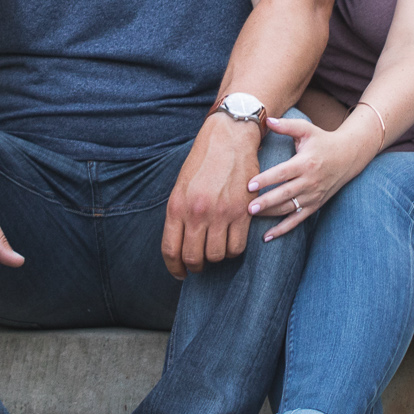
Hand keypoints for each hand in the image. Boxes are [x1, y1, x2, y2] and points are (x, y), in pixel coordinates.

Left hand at [163, 115, 261, 278]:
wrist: (229, 139)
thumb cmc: (203, 163)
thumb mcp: (181, 187)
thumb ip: (179, 216)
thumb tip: (180, 246)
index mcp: (177, 207)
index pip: (171, 250)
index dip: (175, 268)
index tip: (180, 274)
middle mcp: (197, 212)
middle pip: (194, 257)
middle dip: (196, 266)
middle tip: (199, 264)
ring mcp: (221, 213)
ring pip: (217, 255)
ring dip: (216, 258)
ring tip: (216, 249)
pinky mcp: (242, 212)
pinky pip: (237, 246)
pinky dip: (233, 250)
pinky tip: (231, 242)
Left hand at [246, 113, 382, 238]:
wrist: (349, 156)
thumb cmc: (323, 141)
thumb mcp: (307, 130)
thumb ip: (286, 125)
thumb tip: (266, 118)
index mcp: (305, 163)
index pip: (283, 173)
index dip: (266, 179)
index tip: (250, 185)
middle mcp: (310, 181)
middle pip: (285, 194)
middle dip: (266, 202)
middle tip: (248, 208)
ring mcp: (313, 195)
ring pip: (289, 208)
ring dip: (271, 215)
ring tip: (252, 217)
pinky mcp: (315, 205)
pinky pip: (297, 219)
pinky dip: (283, 229)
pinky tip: (267, 236)